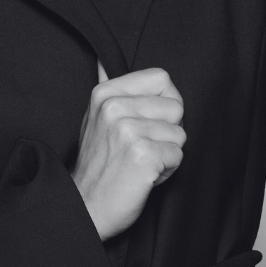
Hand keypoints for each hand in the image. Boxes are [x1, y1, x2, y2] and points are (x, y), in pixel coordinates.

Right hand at [71, 64, 185, 240]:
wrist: (85, 206)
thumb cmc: (98, 164)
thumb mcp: (95, 118)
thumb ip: (107, 88)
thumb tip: (101, 60)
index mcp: (105, 93)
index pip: (162, 78)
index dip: (164, 102)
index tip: (146, 121)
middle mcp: (114, 107)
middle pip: (176, 107)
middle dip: (166, 132)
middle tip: (140, 149)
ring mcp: (128, 131)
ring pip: (179, 134)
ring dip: (166, 153)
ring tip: (140, 163)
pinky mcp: (143, 156)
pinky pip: (178, 156)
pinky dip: (167, 171)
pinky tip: (144, 176)